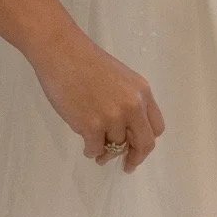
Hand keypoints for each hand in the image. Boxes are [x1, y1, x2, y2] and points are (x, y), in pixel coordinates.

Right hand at [32, 25, 164, 171]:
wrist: (61, 52)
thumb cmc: (85, 62)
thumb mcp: (121, 78)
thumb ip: (129, 102)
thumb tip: (127, 131)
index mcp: (142, 92)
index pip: (156, 127)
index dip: (146, 141)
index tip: (138, 149)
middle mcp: (133, 106)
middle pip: (144, 143)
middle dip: (136, 157)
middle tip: (127, 165)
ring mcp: (112, 117)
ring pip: (116, 147)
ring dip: (106, 151)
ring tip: (95, 148)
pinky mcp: (91, 125)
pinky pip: (96, 149)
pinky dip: (91, 151)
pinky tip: (86, 146)